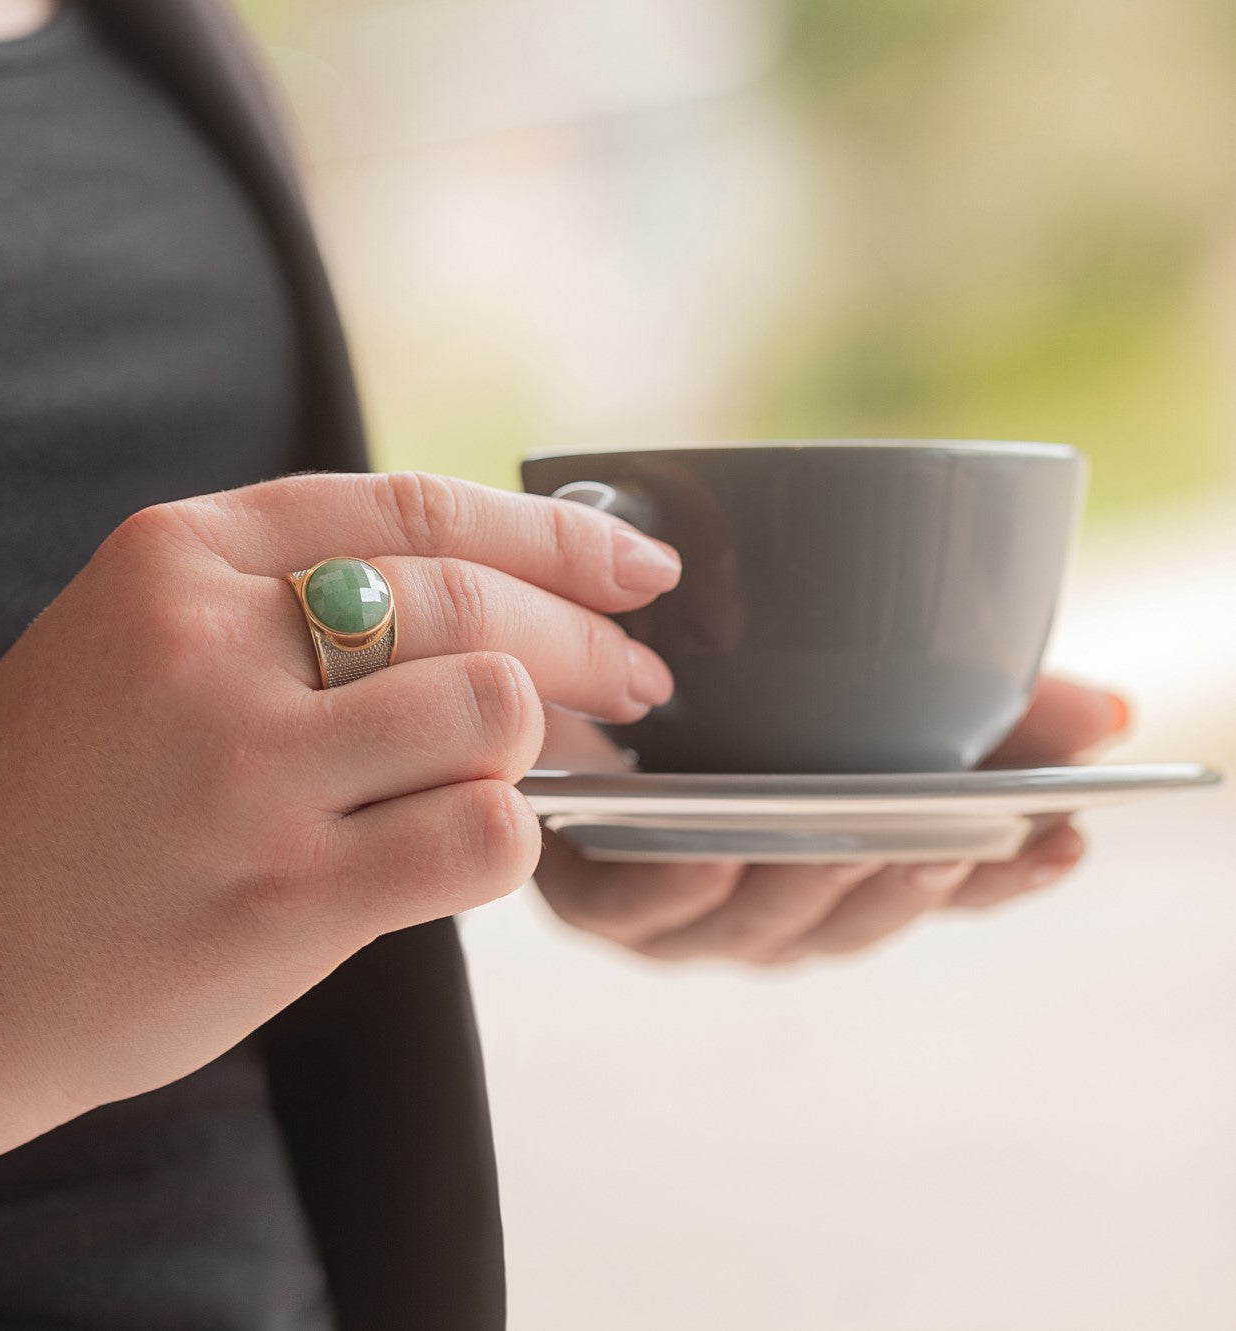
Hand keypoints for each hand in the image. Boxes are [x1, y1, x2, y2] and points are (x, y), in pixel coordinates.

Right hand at [0, 472, 680, 1190]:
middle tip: (637, 683)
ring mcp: (250, 770)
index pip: (419, 511)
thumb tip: (498, 588)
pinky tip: (475, 847)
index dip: (554, 537)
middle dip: (590, 645)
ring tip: (518, 774)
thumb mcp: (145, 640)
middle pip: (475, 607)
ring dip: (535, 746)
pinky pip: (480, 834)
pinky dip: (509, 837)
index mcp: (181, 555)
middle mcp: (213, 643)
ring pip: (494, 710)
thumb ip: (294, 596)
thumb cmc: (66, 796)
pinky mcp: (287, 894)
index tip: (636, 566)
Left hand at [534, 676, 1129, 964]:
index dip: (1009, 874)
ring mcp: (690, 913)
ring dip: (805, 888)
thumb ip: (986, 700)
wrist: (578, 685)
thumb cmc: (733, 692)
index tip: (1064, 835)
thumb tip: (1110, 714)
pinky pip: (641, 909)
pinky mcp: (597, 896)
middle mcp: (777, 904)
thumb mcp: (867, 676)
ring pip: (759, 924)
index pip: (947, 885)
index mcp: (847, 866)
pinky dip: (678, 886)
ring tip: (844, 840)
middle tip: (947, 838)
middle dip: (904, 884)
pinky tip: (710, 851)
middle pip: (854, 918)